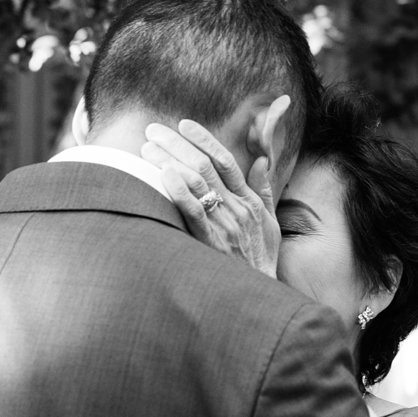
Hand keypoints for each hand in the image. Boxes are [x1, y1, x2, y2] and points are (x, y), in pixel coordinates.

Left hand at [141, 107, 287, 276]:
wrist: (260, 292)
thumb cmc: (262, 258)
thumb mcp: (270, 222)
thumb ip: (263, 189)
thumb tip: (261, 161)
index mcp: (249, 200)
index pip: (225, 160)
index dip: (204, 138)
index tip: (184, 124)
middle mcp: (237, 207)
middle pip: (205, 165)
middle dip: (177, 143)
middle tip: (153, 130)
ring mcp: (224, 224)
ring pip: (196, 182)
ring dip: (169, 160)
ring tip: (147, 147)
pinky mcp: (211, 241)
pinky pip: (194, 211)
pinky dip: (179, 190)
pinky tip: (163, 174)